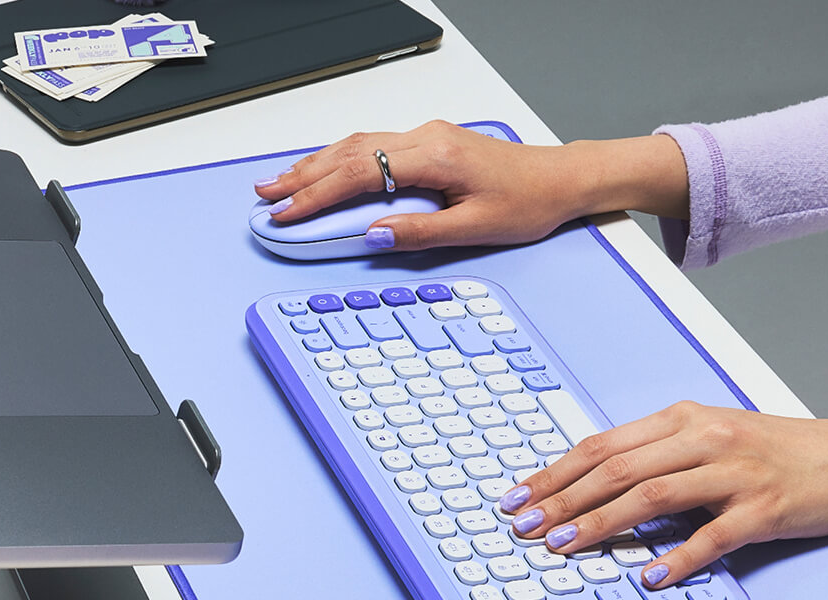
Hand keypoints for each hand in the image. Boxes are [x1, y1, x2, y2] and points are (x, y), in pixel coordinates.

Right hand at [252, 120, 689, 250]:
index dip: (317, 195)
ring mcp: (426, 137)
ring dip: (317, 164)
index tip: (287, 213)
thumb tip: (373, 234)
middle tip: (267, 197)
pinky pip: (373, 145)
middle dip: (303, 177)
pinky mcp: (431, 143)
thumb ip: (420, 231)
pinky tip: (325, 169)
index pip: (359, 173)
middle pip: (348, 153)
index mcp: (433, 157)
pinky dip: (341, 159)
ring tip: (282, 183)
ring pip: (357, 144)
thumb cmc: (528, 201)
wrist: (561, 179)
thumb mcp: (476, 227)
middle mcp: (425, 138)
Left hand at [498, 401, 827, 588]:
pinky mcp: (766, 508)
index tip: (520, 496)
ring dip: (603, 523)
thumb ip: (657, 453)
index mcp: (683, 419)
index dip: (556, 472)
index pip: (603, 445)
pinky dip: (680, 557)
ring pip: (654, 495)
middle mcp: (704, 438)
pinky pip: (715, 535)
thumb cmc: (773, 449)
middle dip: (563, 499)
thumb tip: (593, 484)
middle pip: (618, 468)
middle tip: (526, 526)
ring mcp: (736, 471)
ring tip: (566, 546)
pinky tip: (652, 575)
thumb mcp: (709, 435)